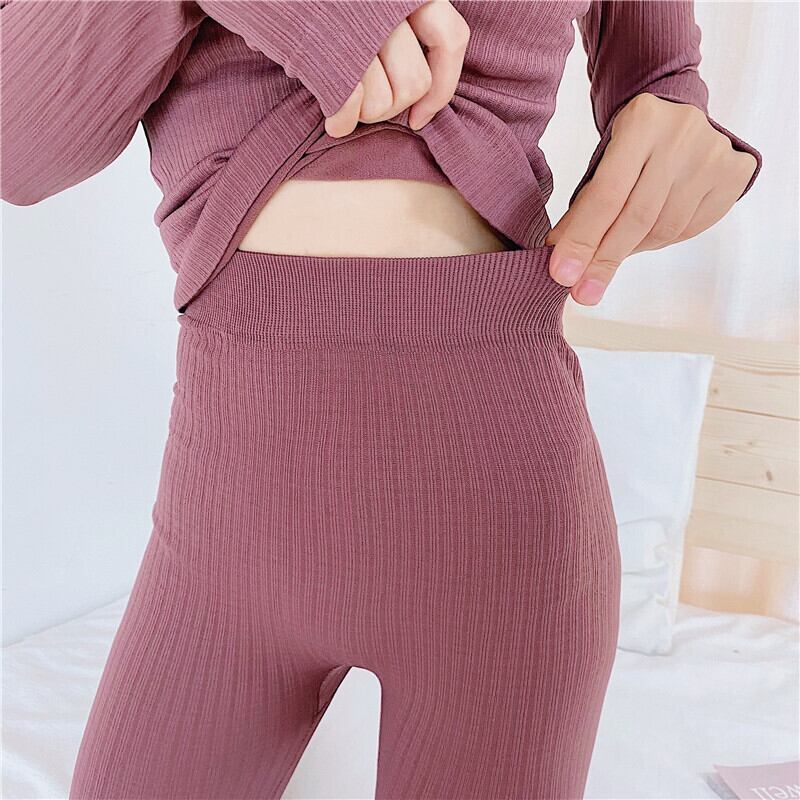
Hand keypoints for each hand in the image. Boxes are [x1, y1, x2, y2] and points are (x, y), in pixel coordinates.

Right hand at [324, 0, 469, 137]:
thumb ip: (390, 17)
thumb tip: (416, 82)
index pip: (450, 42)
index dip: (441, 90)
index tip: (421, 116)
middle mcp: (390, 3)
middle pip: (416, 84)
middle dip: (393, 107)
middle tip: (367, 105)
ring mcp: (358, 26)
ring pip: (384, 101)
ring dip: (364, 115)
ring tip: (344, 103)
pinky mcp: (326, 50)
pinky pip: (349, 105)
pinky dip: (342, 123)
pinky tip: (333, 123)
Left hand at [546, 92, 758, 305]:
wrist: (677, 118)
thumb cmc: (631, 148)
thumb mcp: (601, 164)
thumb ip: (582, 209)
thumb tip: (563, 264)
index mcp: (641, 122)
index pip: (606, 195)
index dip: (583, 240)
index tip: (563, 275)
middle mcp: (682, 134)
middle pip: (637, 217)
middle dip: (605, 259)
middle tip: (583, 292)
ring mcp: (714, 154)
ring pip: (665, 228)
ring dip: (632, 250)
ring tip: (614, 250)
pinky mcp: (736, 173)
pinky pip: (689, 229)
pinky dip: (660, 242)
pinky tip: (645, 236)